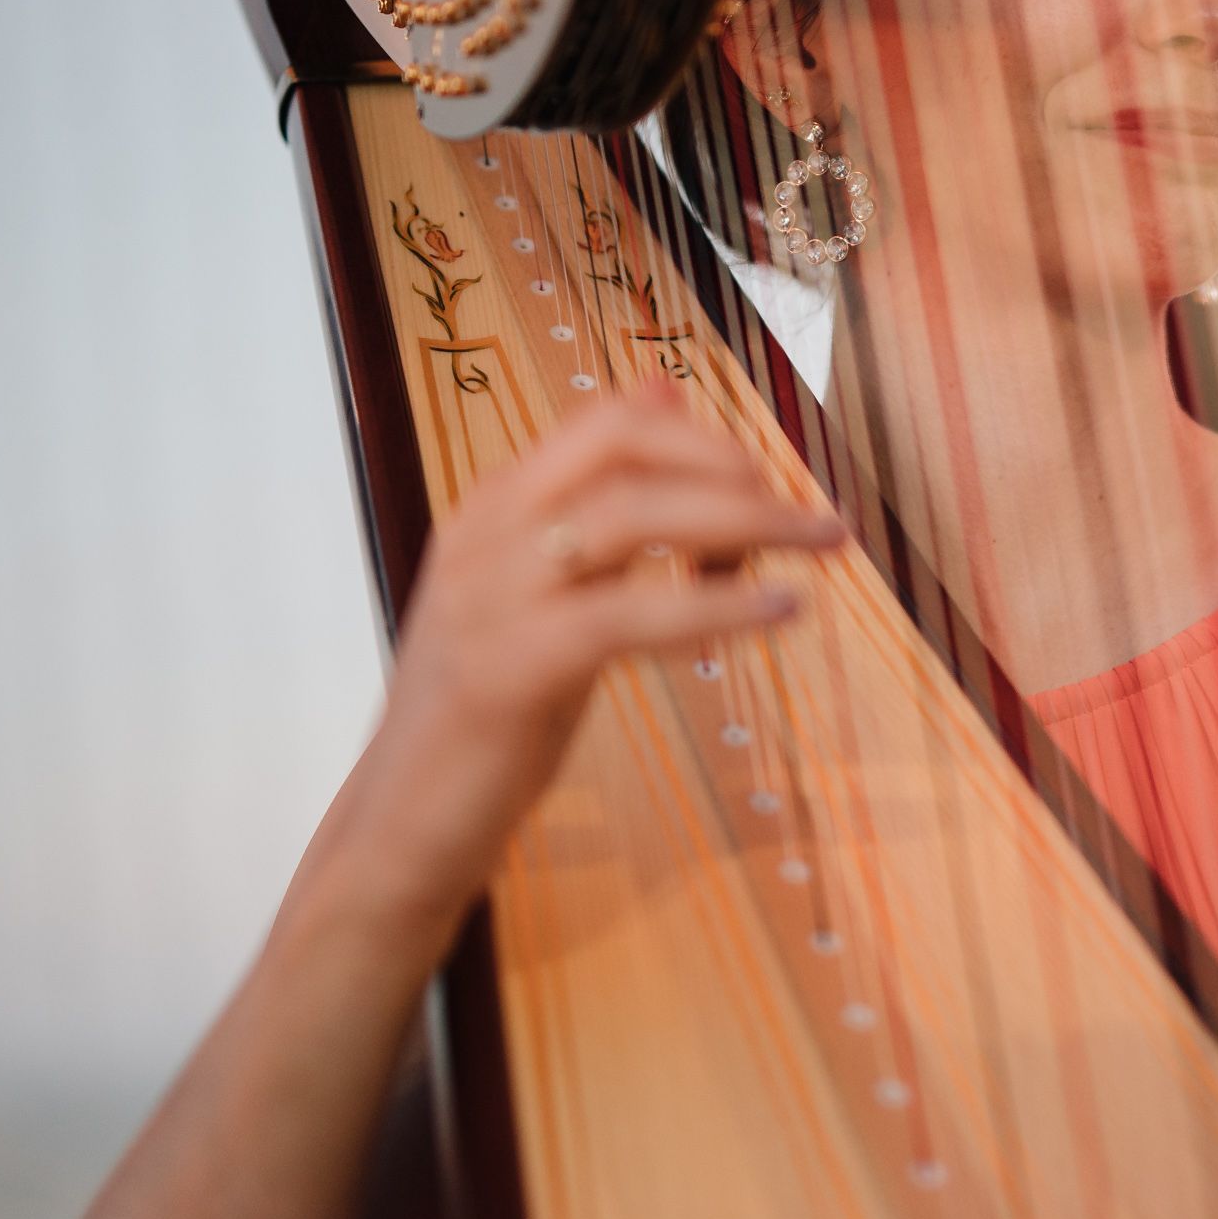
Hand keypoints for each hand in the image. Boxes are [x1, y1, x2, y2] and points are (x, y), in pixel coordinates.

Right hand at [316, 383, 846, 955]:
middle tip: (809, 517)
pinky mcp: (507, 671)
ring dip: (745, 520)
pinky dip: (716, 605)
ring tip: (818, 548)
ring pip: (630, 514)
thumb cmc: (490, 713)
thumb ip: (602, 504)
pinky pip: (626, 613)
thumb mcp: (548, 592)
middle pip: (622, 442)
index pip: (609, 420)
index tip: (770, 484)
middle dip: (733, 463)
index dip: (705, 437)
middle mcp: (486, 532)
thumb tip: (666, 394)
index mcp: (495, 505)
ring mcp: (490, 597)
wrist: (399, 824)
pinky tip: (778, 610)